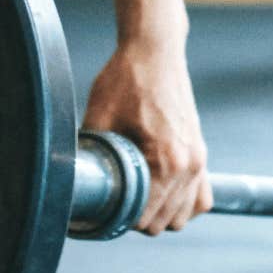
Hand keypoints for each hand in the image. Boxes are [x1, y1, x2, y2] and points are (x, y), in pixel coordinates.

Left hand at [83, 38, 210, 235]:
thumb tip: (72, 180)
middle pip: (164, 222)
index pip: (146, 218)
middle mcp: (189, 164)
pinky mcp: (201, 153)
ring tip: (135, 196)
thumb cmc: (126, 78)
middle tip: (113, 200)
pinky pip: (200, 197)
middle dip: (138, 218)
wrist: (155, 50)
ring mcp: (199, 160)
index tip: (103, 207)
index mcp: (166, 160)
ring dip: (160, 213)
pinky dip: (182, 203)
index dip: (120, 219)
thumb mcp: (99, 116)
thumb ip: (90, 153)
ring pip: (184, 215)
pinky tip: (160, 192)